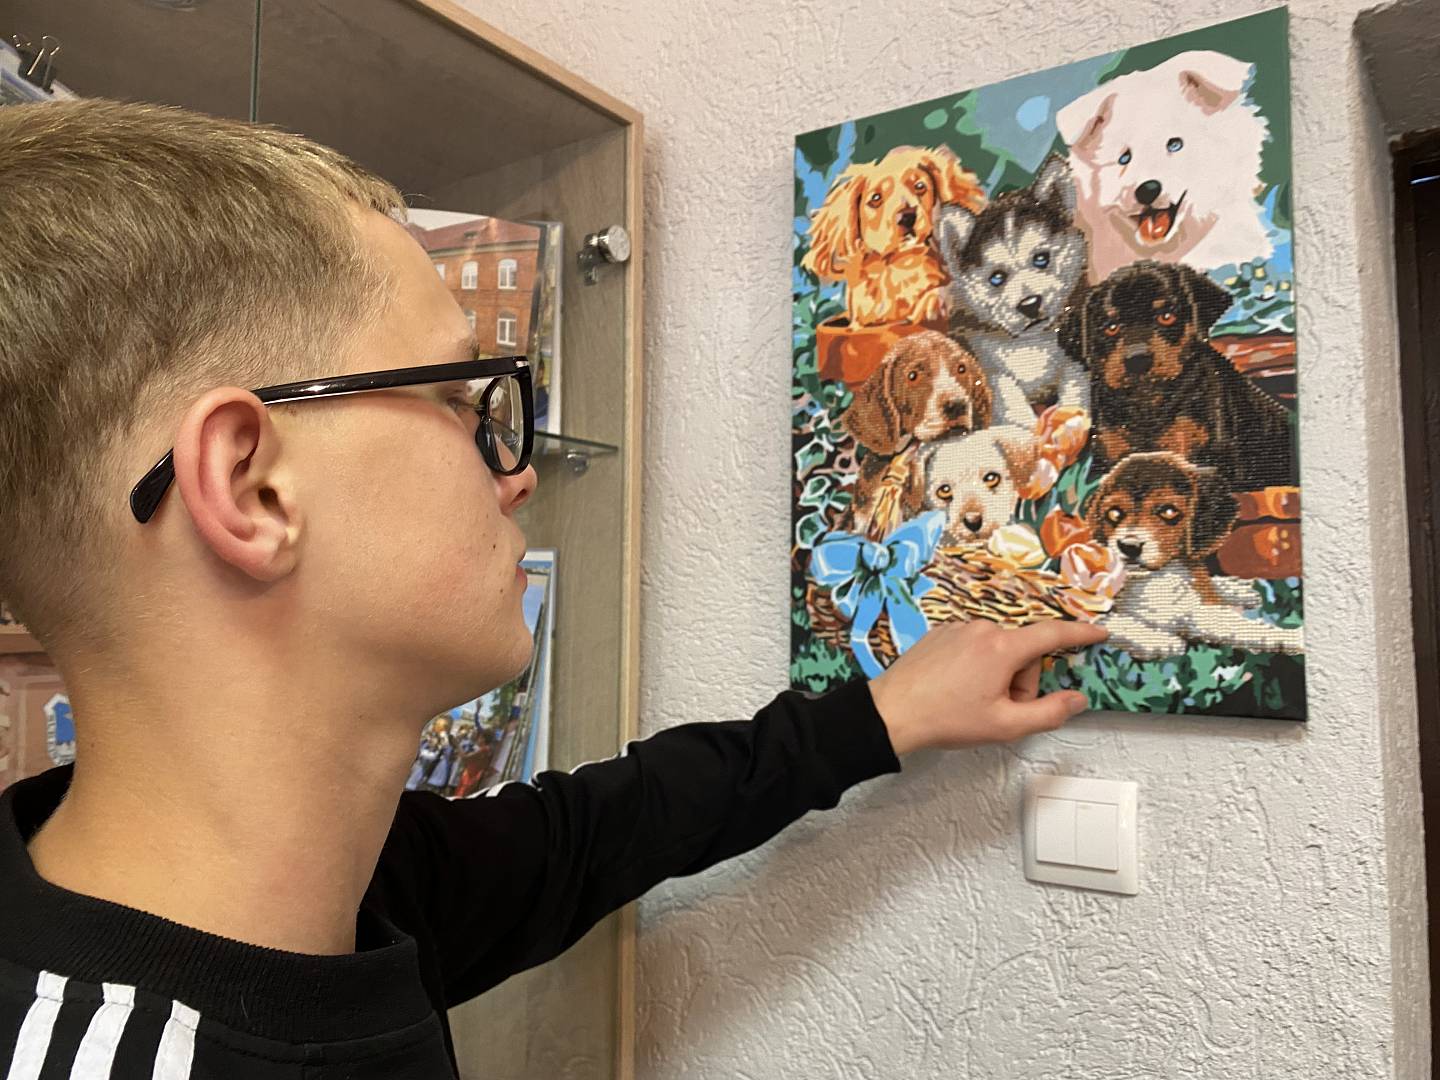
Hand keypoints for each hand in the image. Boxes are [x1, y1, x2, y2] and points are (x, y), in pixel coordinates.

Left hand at [867, 619, 1107, 753]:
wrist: (892, 712)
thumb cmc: (947, 719)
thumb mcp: (1005, 725)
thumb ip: (1049, 712)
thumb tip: (1077, 699)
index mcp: (1003, 647)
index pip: (1053, 633)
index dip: (1081, 633)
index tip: (1100, 632)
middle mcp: (982, 629)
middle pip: (1023, 651)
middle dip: (1021, 680)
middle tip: (1000, 708)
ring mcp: (959, 628)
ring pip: (998, 649)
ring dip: (998, 674)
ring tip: (974, 700)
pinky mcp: (940, 633)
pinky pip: (974, 646)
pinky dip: (976, 665)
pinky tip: (957, 688)